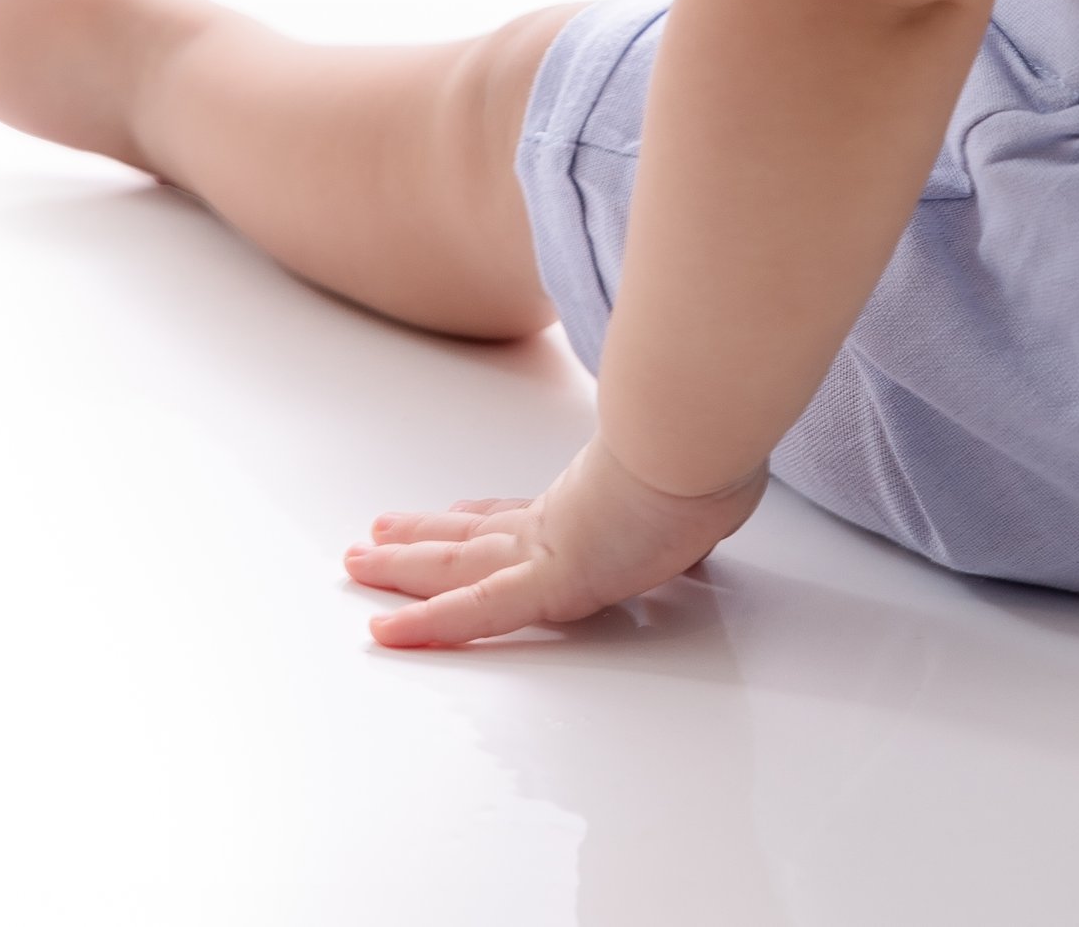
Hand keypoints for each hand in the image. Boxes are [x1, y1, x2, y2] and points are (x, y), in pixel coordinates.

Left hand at [345, 436, 765, 645]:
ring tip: (358, 560)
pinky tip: (385, 633)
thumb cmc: (706, 456)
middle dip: (422, 535)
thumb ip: (701, 499)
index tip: (459, 511)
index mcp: (588, 500)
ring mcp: (540, 549)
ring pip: (451, 564)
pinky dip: (427, 625)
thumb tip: (720, 493)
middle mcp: (554, 521)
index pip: (521, 514)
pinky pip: (472, 612)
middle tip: (377, 533)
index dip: (483, 514)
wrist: (692, 445)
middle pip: (471, 532)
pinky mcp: (540, 580)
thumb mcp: (705, 484)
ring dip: (399, 566)